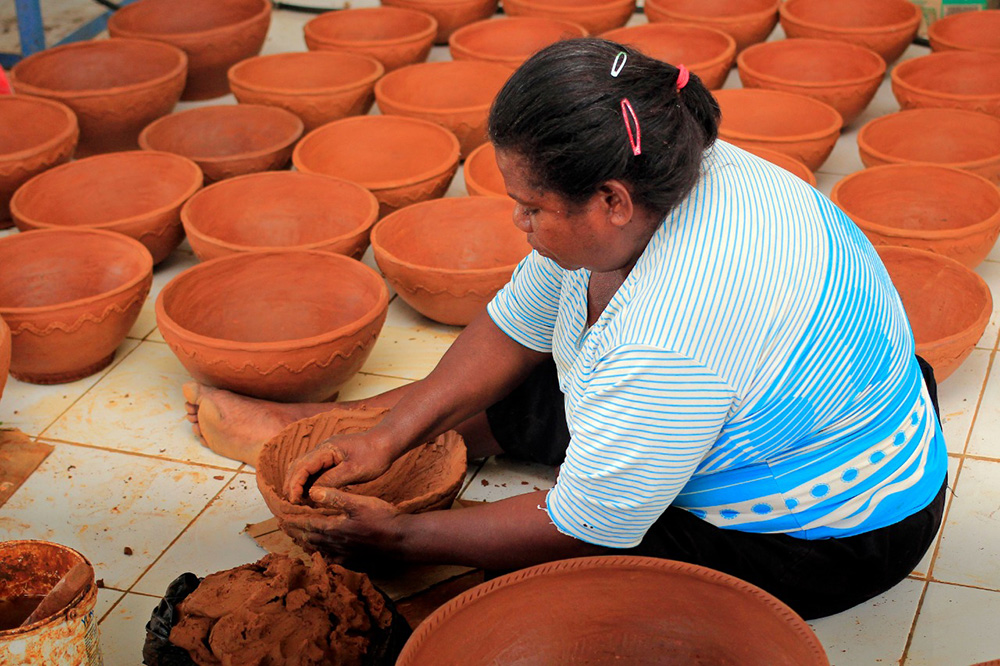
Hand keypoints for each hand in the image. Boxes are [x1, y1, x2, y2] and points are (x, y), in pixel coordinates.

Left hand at [279, 487, 402, 563]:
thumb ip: (335, 497)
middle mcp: (334, 543)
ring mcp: (343, 553)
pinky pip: (331, 558)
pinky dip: (322, 554)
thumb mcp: (359, 502)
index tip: (279, 515)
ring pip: (318, 548)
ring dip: (305, 542)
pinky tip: (323, 554)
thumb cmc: (381, 518)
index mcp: (333, 527)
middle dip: (293, 530)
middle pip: (308, 537)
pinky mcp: (353, 559)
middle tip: (282, 525)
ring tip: (297, 537)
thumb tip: (312, 492)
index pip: (306, 523)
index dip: (292, 519)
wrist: (400, 540)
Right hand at [283, 430, 397, 503]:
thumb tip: (312, 492)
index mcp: (326, 450)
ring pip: (304, 468)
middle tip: (290, 504)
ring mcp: (326, 453)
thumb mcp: (354, 470)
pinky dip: (309, 482)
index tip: (293, 500)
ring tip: (297, 502)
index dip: (294, 484)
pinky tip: (310, 495)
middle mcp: (322, 449)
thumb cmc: (374, 455)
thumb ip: (332, 480)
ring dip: (298, 484)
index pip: (302, 467)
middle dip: (291, 484)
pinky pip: (315, 470)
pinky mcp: (332, 459)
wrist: (388, 443)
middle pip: (298, 466)